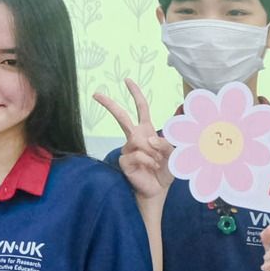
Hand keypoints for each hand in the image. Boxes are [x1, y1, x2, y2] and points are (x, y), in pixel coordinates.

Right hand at [95, 80, 173, 201]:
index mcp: (146, 131)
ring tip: (157, 163)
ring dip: (153, 152)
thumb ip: (165, 143)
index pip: (141, 108)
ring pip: (139, 140)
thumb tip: (147, 138)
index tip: (127, 80)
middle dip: (109, 104)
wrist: (158, 189)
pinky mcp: (123, 160)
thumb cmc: (165, 170)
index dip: (135, 94)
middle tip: (96, 93)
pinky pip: (138, 154)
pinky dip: (149, 161)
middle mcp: (134, 137)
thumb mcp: (173, 153)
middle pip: (121, 117)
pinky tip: (150, 168)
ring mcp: (127, 149)